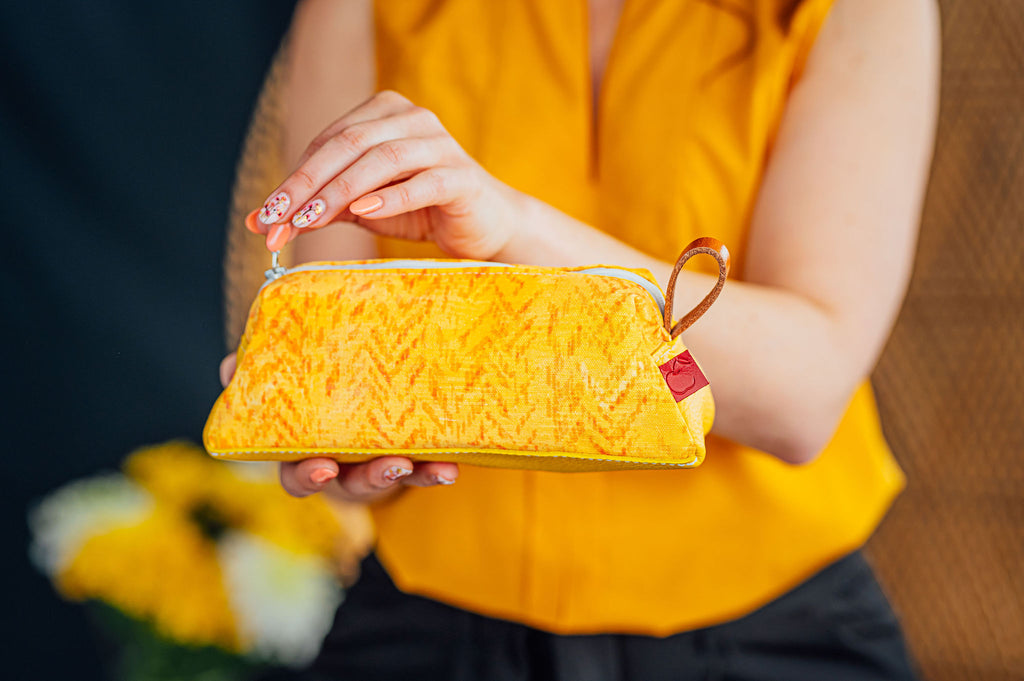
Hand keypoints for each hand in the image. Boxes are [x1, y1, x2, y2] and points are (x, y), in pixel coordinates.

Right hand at [219, 354, 458, 500]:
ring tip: (436, 466)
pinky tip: (453, 465)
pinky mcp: (408, 456)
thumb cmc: (314, 380)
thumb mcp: (287, 374)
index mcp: (302, 448)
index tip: (324, 468)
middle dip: (371, 479)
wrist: (359, 381)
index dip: (307, 474)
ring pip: (392, 478)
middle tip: (393, 466)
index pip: (295, 471)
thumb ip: (262, 369)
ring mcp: (374, 463)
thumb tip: (231, 368)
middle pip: (350, 485)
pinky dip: (438, 468)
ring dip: (414, 474)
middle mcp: (338, 465)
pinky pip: (424, 468)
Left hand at [245, 90, 523, 259]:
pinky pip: (422, 183)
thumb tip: (263, 222)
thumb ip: (322, 206)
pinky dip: (390, 197)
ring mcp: (440, 144)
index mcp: (385, 113)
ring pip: (381, 160)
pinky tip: (363, 212)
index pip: (328, 142)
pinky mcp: (462, 177)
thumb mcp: (364, 207)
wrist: (486, 226)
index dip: (294, 179)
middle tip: (277, 219)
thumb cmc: (423, 210)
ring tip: (310, 219)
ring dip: (340, 191)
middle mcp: (413, 119)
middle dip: (307, 185)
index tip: (265, 218)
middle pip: (348, 144)